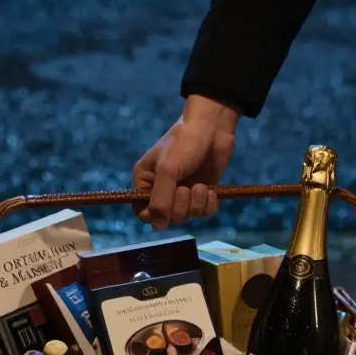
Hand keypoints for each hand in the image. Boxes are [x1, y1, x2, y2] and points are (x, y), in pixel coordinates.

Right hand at [133, 95, 239, 229]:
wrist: (212, 127)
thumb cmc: (184, 143)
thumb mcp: (168, 170)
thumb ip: (160, 199)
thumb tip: (158, 226)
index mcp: (145, 182)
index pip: (143, 213)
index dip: (156, 215)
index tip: (167, 207)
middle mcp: (161, 190)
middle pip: (167, 218)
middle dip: (180, 207)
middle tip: (186, 188)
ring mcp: (182, 192)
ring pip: (187, 217)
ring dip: (196, 204)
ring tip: (201, 186)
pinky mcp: (201, 193)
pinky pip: (203, 213)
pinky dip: (208, 205)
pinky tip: (211, 191)